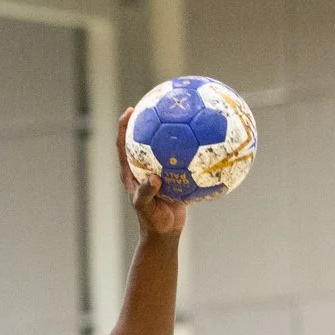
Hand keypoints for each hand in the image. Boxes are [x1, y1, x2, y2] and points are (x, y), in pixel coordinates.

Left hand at [119, 108, 187, 242]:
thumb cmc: (152, 222)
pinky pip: (186, 159)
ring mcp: (161, 171)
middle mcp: (145, 167)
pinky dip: (195, 150)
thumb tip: (154, 178)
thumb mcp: (147, 208)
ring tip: (189, 113)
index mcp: (132, 172)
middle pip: (146, 138)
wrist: (165, 233)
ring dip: (177, 131)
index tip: (132, 109)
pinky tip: (210, 139)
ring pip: (168, 146)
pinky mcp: (176, 176)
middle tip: (161, 101)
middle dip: (152, 119)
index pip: (124, 144)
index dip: (125, 126)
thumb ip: (147, 193)